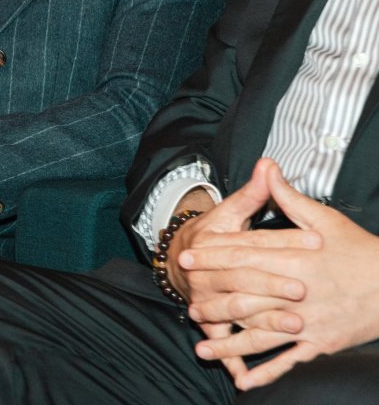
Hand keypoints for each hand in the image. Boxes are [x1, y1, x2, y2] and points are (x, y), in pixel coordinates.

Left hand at [190, 160, 378, 391]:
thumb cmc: (360, 250)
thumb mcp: (325, 218)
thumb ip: (289, 198)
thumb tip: (266, 167)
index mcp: (296, 259)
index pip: (245, 257)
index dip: (213, 257)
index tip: (186, 257)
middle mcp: (298, 292)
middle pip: (246, 295)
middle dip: (213, 298)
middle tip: (186, 299)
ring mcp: (309, 322)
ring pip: (261, 333)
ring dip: (229, 341)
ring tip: (201, 347)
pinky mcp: (321, 343)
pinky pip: (288, 360)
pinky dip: (265, 371)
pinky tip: (242, 380)